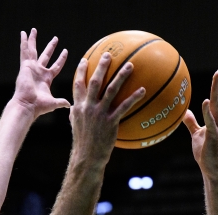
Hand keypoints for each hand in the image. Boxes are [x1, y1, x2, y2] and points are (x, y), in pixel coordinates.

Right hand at [12, 28, 69, 118]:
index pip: (56, 66)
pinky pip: (24, 51)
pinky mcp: (25, 66)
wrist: (27, 105)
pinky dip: (23, 42)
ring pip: (32, 51)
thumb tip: (68, 105)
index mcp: (46, 79)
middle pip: (45, 56)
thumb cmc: (38, 106)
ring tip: (33, 30)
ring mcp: (31, 68)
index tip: (65, 51)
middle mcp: (38, 72)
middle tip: (55, 38)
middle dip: (50, 47)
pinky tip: (23, 33)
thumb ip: (60, 102)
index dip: (61, 59)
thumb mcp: (53, 103)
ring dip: (33, 40)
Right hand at [70, 52, 145, 166]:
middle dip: (101, 66)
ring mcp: (99, 114)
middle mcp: (87, 107)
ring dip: (121, 76)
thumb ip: (76, 113)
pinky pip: (124, 106)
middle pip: (94, 82)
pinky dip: (133, 97)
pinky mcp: (110, 122)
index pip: (78, 84)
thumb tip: (74, 106)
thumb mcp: (75, 125)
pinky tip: (142, 90)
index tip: (85, 59)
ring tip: (130, 65)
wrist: (87, 157)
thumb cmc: (83, 143)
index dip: (81, 71)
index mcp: (78, 107)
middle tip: (109, 55)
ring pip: (111, 90)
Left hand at [183, 65, 217, 179]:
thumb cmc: (206, 153)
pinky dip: (208, 111)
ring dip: (217, 89)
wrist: (212, 170)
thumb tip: (184, 112)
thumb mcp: (197, 134)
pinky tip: (205, 100)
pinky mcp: (213, 136)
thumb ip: (192, 122)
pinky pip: (210, 121)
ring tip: (217, 75)